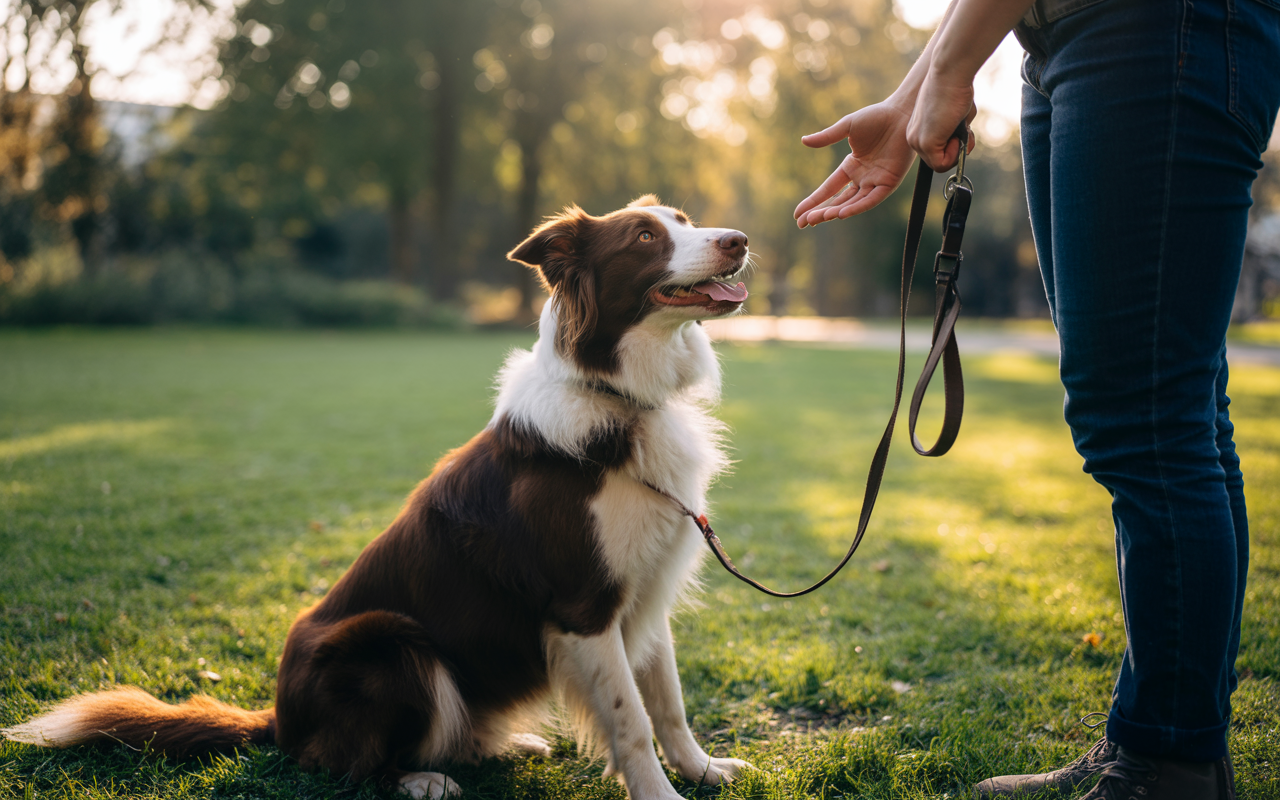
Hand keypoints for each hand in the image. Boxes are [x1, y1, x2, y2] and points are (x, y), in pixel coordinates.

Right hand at [793, 100, 916, 227]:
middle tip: (804, 223)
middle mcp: (862, 178)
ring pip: (852, 203)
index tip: (797, 214)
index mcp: (851, 166)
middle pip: (838, 201)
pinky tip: (842, 214)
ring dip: (836, 211)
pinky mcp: (889, 183)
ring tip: (819, 218)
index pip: (828, 189)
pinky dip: (857, 207)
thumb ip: (826, 137)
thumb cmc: (876, 117)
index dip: (813, 201)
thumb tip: (804, 141)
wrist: (901, 113)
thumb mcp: (846, 127)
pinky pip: (871, 199)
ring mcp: (875, 182)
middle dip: (820, 212)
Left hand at [906, 68, 977, 171]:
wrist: (950, 73)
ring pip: (940, 164)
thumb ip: (956, 132)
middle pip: (938, 160)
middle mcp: (913, 137)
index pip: (935, 152)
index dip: (953, 147)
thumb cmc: (956, 89)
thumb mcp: (956, 117)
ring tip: (961, 130)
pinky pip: (942, 164)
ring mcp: (917, 141)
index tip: (962, 131)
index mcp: (918, 130)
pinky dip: (955, 155)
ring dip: (957, 152)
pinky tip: (956, 136)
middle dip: (957, 151)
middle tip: (964, 132)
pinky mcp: (925, 143)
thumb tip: (963, 144)